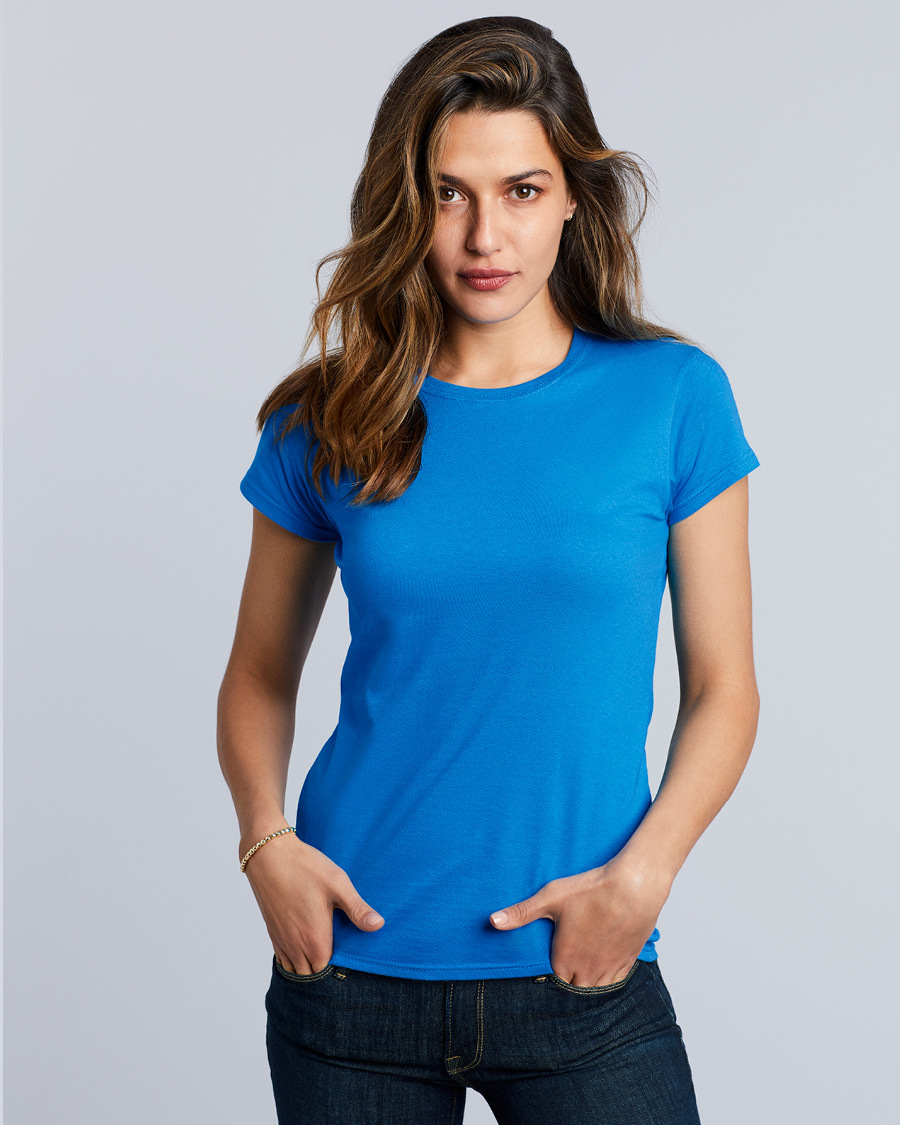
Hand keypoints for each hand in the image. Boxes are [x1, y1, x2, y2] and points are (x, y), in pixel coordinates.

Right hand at [242, 831, 383, 974]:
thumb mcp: (338, 885)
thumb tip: (379, 926)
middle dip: (324, 971)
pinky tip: (305, 944)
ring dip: (308, 966)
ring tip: (324, 952)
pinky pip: (283, 958)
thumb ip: (357, 909)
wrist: (268, 855)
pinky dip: (294, 959)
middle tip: (341, 955)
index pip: (328, 972)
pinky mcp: (272, 931)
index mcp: (314, 940)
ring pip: (295, 969)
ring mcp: (281, 940)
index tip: (351, 959)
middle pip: (311, 974)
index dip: (340, 970)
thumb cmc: (305, 868)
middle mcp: (295, 946)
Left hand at [489, 858, 670, 987]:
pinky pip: (615, 980)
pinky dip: (608, 975)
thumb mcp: (550, 898)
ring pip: (595, 988)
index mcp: (565, 958)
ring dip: (588, 979)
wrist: (634, 888)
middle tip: (566, 960)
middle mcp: (587, 970)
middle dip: (568, 978)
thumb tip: (492, 921)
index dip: (550, 971)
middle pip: (574, 986)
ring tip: (583, 963)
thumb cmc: (592, 891)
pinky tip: (604, 961)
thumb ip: (521, 913)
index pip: (553, 981)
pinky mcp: (628, 961)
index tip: (550, 959)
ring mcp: (609, 968)